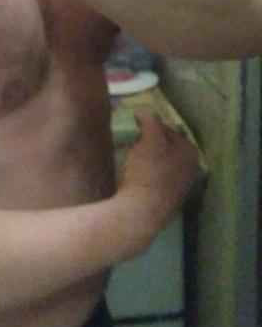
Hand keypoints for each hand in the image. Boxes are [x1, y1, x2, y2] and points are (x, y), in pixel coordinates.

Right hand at [119, 112, 203, 239]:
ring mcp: (183, 188)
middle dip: (153, 144)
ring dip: (152, 161)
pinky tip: (138, 179)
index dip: (150, 126)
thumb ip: (150, 120)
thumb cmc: (148, 172)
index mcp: (190, 152)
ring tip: (134, 161)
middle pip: (168, 149)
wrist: (142, 213)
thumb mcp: (149, 138)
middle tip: (134, 144)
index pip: (168, 130)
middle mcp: (192, 169)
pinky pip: (160, 182)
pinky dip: (151, 177)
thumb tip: (143, 113)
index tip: (135, 128)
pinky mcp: (171, 203)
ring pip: (165, 166)